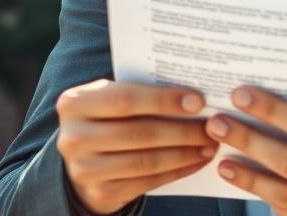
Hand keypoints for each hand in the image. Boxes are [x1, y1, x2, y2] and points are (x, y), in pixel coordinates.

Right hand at [55, 79, 218, 214]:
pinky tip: (196, 161)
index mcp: (75, 103)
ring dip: (184, 153)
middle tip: (212, 126)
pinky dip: (177, 171)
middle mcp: (74, 137)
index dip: (164, 100)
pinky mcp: (100, 193)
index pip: (125, 99)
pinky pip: (147, 182)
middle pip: (139, 132)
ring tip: (210, 145)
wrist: (82, 158)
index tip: (197, 101)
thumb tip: (192, 95)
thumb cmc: (107, 117)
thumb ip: (140, 92)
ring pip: (146, 160)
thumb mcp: (110, 97)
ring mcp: (84, 169)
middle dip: (182, 130)